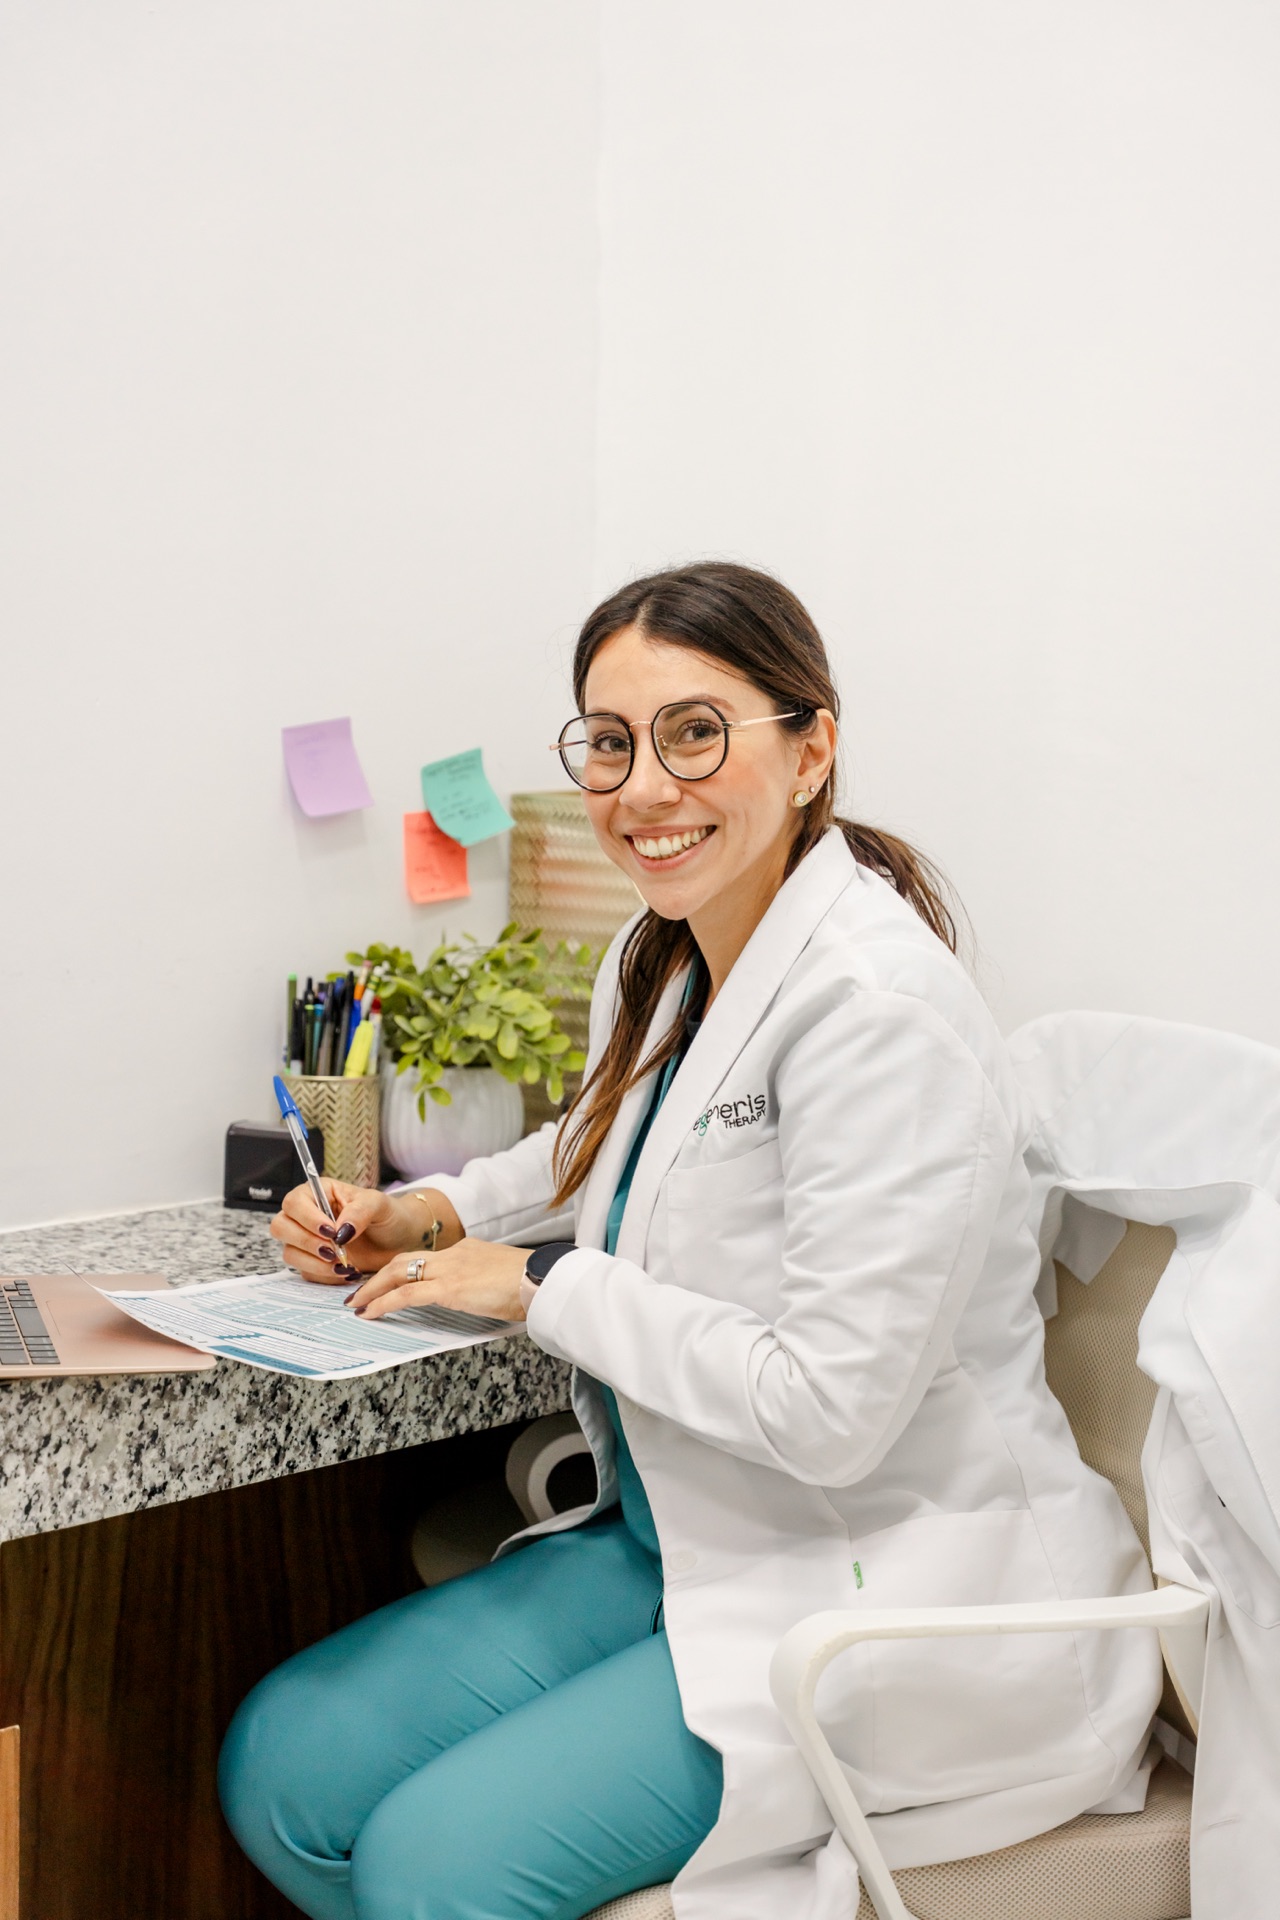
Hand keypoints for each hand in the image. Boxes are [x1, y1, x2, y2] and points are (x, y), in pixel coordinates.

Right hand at [270, 1182, 462, 1283]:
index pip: (294, 1202)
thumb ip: (359, 1211)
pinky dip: (325, 1275)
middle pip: (281, 1227)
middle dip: (306, 1242)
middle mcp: (307, 1216)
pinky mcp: (313, 1263)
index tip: (330, 1231)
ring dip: (315, 1262)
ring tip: (344, 1264)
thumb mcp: (379, 1205)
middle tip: (334, 1250)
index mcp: (319, 1193)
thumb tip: (340, 1230)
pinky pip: (306, 1272)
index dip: (307, 1218)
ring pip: (290, 1253)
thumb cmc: (388, 1215)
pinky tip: (347, 1271)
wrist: (400, 1241)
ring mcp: (308, 1241)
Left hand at [346, 1239, 530, 1323]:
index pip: (424, 1258)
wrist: (543, 1279)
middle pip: (403, 1260)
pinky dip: (383, 1303)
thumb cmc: (532, 1282)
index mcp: (466, 1250)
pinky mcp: (450, 1288)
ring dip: (373, 1289)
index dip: (400, 1270)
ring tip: (357, 1304)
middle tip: (359, 1291)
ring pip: (398, 1273)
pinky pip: (406, 1295)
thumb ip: (483, 1280)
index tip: (386, 1282)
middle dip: (377, 1276)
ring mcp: (450, 1269)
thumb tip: (477, 1293)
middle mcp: (453, 1254)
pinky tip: (371, 1313)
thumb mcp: (502, 1275)